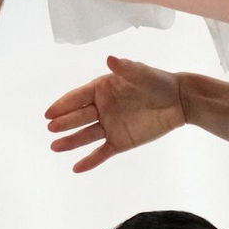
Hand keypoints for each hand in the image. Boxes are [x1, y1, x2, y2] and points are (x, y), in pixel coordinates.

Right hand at [45, 56, 184, 172]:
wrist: (179, 102)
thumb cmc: (159, 83)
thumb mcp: (142, 74)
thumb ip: (126, 69)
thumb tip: (110, 59)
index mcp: (102, 89)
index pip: (78, 97)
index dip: (63, 105)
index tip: (49, 113)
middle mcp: (101, 108)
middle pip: (79, 117)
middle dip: (64, 122)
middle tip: (51, 128)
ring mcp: (109, 126)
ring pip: (86, 136)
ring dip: (70, 141)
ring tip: (55, 147)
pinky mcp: (119, 142)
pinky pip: (101, 153)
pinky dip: (90, 161)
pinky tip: (76, 168)